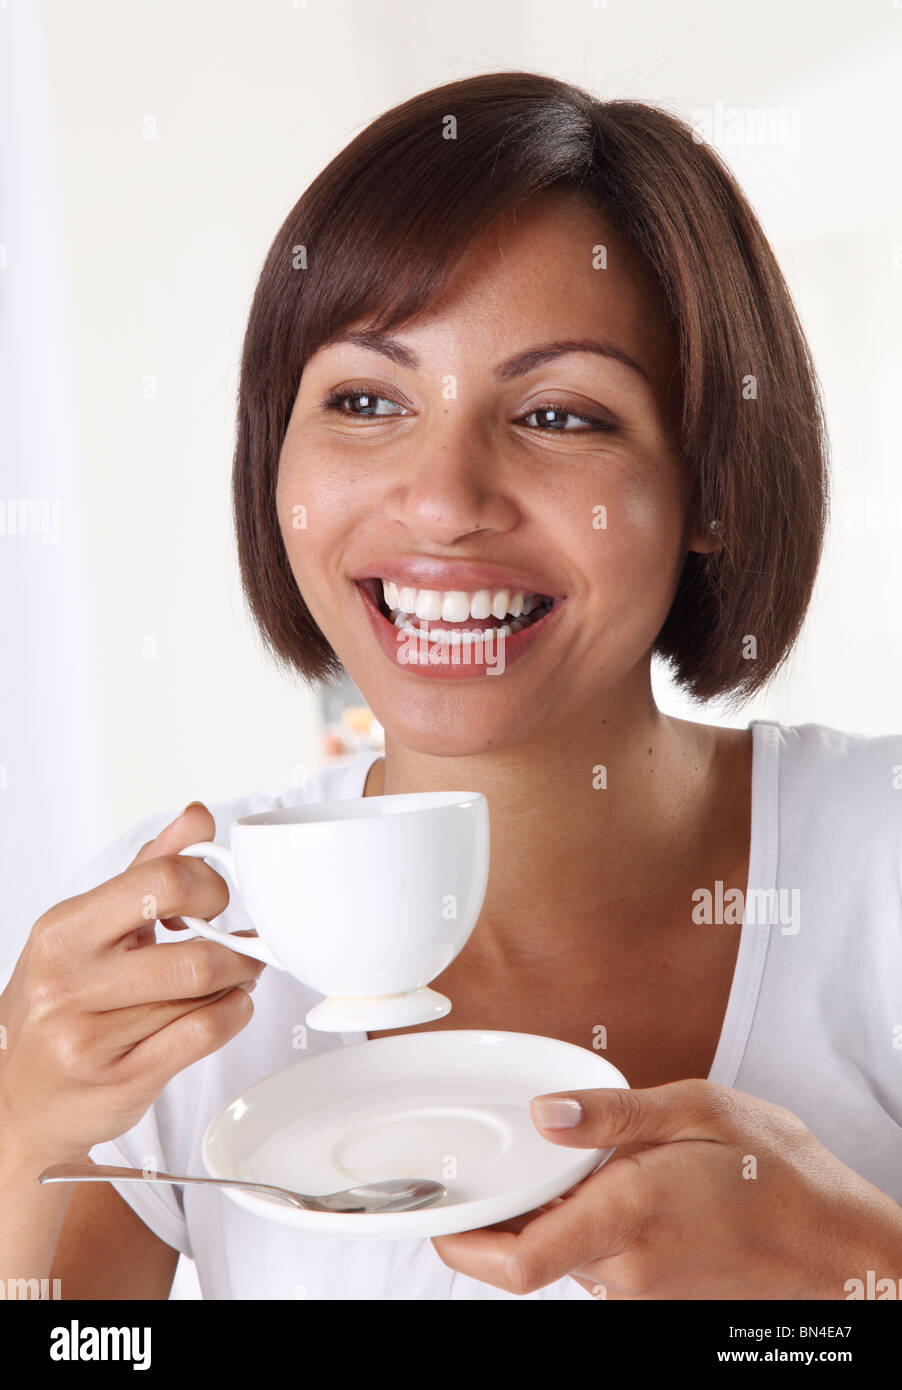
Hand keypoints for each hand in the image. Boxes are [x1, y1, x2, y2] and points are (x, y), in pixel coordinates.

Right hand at [0, 803, 265, 1170]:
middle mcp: (70, 982)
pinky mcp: (121, 1079)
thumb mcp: (87, 928)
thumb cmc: (60, 1003)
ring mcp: (92, 1036)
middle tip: (243, 943)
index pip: (163, 881)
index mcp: (63, 931)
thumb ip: (147, 868)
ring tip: (234, 975)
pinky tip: (227, 1007)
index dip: (209, 886)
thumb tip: (197, 817)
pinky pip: (204, 1034)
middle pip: (193, 953)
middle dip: (236, 946)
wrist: (20, 1099)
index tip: (215, 901)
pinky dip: (233, 1014)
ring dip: (236, 982)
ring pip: (205, 996)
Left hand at [431, 1079, 901, 1298]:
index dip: (463, 1243)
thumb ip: (614, 1114)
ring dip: (561, 1212)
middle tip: (524, 1152)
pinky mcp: (655, 1299)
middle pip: (531, 1250)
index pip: (517, 1260)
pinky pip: (600, 1263)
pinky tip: (630, 1186)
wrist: (839, 1247)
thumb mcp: (700, 1111)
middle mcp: (625, 1268)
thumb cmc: (781, 1175)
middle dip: (516, 1206)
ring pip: (565, 1255)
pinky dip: (594, 1226)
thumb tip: (546, 1111)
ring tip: (600, 1159)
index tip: (439, 1213)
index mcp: (628, 1216)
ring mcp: (640, 1293)